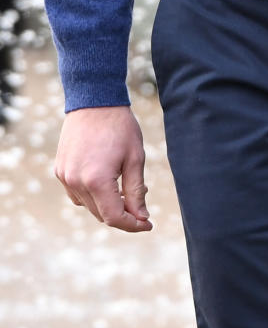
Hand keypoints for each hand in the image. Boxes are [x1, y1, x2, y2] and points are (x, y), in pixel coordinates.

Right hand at [54, 106, 152, 232]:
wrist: (94, 102)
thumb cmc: (120, 127)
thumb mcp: (136, 158)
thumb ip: (137, 191)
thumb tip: (141, 217)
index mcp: (96, 180)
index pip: (114, 217)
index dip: (132, 224)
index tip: (148, 225)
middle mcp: (75, 182)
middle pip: (100, 214)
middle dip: (123, 215)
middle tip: (142, 207)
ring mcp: (64, 177)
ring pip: (88, 206)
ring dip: (107, 205)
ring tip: (127, 189)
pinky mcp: (60, 170)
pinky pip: (77, 194)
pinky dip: (92, 196)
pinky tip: (107, 183)